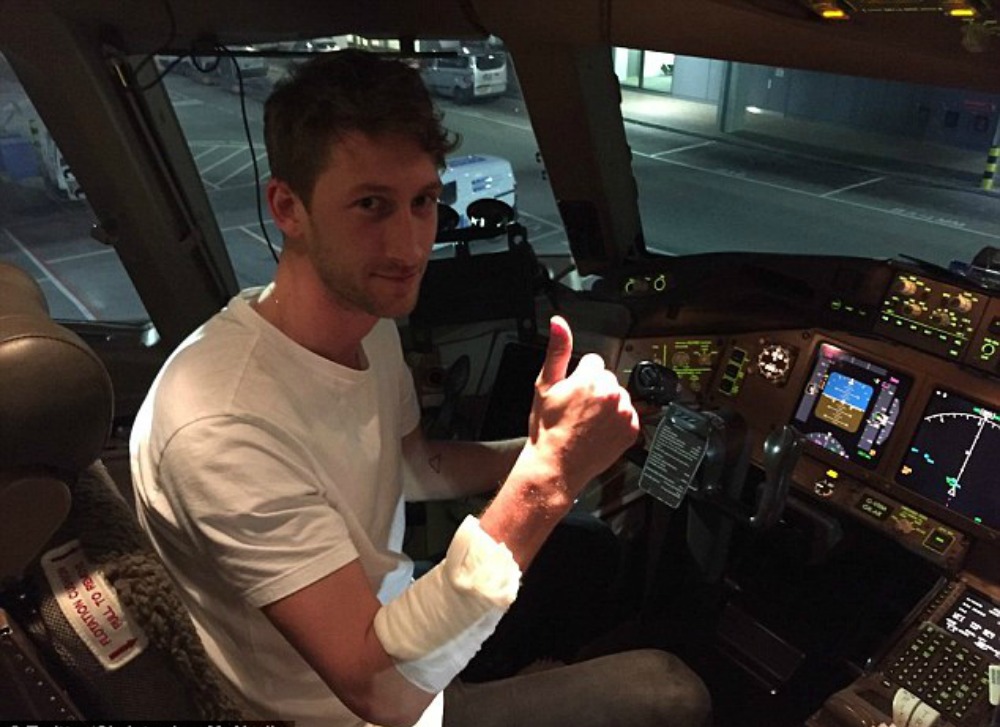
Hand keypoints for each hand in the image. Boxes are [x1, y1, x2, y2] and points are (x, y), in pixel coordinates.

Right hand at [526, 316, 638, 494]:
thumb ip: (557, 350)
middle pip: (607, 378)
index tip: (572, 392)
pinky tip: (598, 431)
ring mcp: (624, 413)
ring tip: (587, 421)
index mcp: (591, 379)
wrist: (556, 465)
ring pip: (618, 396)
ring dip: (607, 405)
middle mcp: (611, 394)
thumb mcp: (545, 385)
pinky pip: (628, 416)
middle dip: (594, 389)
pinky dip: (617, 422)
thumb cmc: (548, 429)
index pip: (593, 362)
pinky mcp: (631, 430)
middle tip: (577, 409)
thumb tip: (559, 323)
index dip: (579, 376)